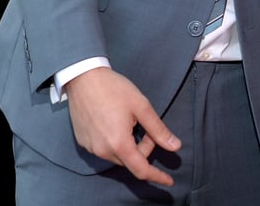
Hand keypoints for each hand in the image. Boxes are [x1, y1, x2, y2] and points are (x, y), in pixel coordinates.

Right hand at [65, 67, 180, 184]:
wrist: (84, 78)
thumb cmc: (114, 89)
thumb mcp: (141, 106)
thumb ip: (158, 130)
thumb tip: (175, 146)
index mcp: (119, 143)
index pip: (141, 169)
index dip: (157, 176)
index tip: (169, 181)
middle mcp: (103, 151)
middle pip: (130, 160)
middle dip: (144, 148)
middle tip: (145, 125)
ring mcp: (91, 147)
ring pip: (118, 156)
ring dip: (129, 145)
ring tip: (129, 122)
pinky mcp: (83, 142)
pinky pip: (105, 149)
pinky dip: (115, 142)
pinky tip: (115, 123)